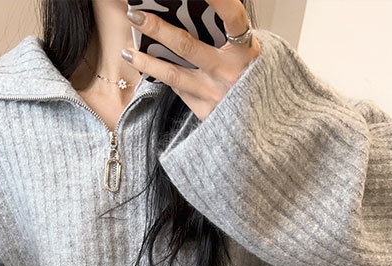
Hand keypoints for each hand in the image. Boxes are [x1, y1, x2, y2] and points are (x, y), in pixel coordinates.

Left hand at [123, 0, 260, 121]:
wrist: (263, 125)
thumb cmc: (253, 82)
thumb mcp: (248, 55)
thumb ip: (226, 36)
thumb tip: (192, 15)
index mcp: (246, 51)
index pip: (232, 16)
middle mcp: (230, 72)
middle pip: (186, 46)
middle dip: (157, 28)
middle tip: (135, 15)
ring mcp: (215, 94)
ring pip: (173, 74)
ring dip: (146, 61)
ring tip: (128, 51)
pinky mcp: (205, 111)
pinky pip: (178, 91)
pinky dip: (163, 77)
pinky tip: (148, 68)